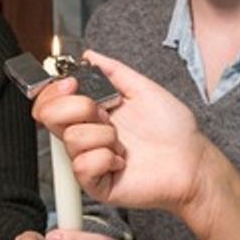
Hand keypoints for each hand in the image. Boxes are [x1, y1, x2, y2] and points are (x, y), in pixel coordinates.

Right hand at [32, 50, 209, 215]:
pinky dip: (105, 158)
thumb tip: (89, 56)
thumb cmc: (174, 131)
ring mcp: (89, 159)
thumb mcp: (143, 89)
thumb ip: (114, 71)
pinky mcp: (95, 183)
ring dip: (104, 135)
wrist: (191, 162)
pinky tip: (121, 161)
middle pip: (47, 116)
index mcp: (92, 114)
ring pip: (72, 138)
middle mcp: (86, 135)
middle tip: (106, 114)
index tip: (72, 83)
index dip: (53, 90)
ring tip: (123, 143)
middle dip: (78, 107)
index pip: (51, 101)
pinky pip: (83, 165)